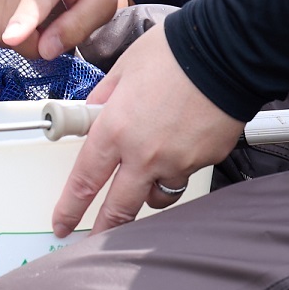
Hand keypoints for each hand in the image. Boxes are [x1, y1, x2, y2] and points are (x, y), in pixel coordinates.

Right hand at [0, 0, 125, 58]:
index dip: (23, 20)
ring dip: (11, 38)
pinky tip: (11, 13)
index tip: (11, 38)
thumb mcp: (103, 3)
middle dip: (29, 45)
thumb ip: (78, 27)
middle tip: (50, 34)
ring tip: (34, 20)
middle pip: (7, 26)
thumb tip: (45, 50)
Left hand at [53, 24, 244, 235]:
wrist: (225, 52)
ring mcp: (177, 163)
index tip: (63, 222)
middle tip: (94, 238)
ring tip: (147, 174)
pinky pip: (184, 174)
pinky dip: (178, 167)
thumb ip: (103, 97)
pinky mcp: (205, 162)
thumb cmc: (174, 52)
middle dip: (103, 228)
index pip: (84, 181)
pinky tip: (181, 143)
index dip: (70, 208)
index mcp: (115, 129)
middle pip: (118, 209)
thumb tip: (93, 112)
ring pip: (156, 196)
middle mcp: (144, 154)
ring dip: (147, 193)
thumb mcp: (123, 67)